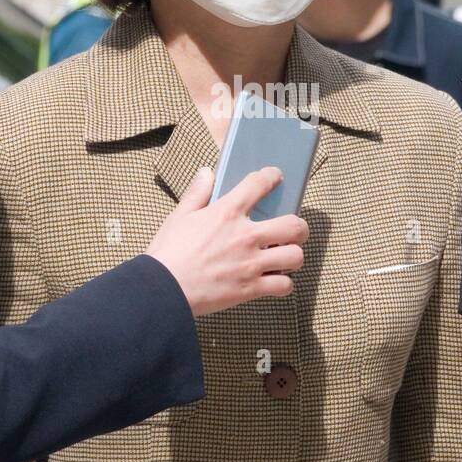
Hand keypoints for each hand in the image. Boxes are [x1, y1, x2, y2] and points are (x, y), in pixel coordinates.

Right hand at [145, 166, 307, 316]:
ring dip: (293, 256)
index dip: (272, 176)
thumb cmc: (168, 253)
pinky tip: (275, 280)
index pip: (259, 184)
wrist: (163, 289)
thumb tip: (207, 172)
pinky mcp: (251, 288)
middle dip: (299, 227)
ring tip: (284, 257)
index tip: (275, 177)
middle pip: (294, 225)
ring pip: (295, 256)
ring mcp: (251, 264)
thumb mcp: (179, 216)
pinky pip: (284, 286)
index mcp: (227, 212)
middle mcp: (245, 236)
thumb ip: (198, 193)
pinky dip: (283, 284)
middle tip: (292, 230)